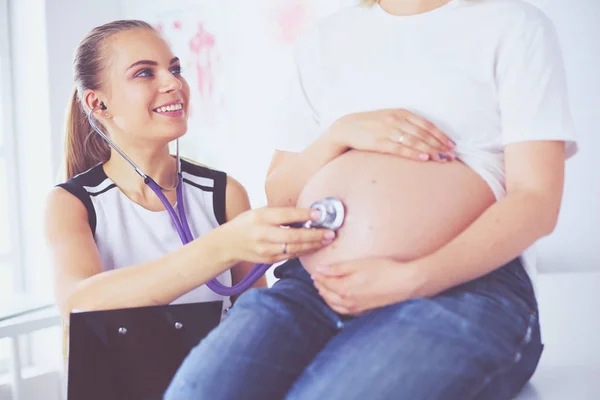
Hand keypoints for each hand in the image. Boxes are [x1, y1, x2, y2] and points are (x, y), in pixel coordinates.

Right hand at [221, 207, 335, 263]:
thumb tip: (307, 213)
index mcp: (261, 217)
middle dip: (314, 235)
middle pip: (293, 236)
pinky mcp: (268, 260)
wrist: (228, 244)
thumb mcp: (260, 212)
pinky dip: (303, 251)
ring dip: (312, 245)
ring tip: (327, 240)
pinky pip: (290, 256)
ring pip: (294, 249)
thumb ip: (280, 213)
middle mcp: (263, 234)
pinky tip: (314, 247)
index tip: (319, 214)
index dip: (303, 215)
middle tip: (330, 233)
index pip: (285, 215)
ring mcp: (266, 249)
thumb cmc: (247, 224)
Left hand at [311, 258, 421, 315]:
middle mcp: (348, 302)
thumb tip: (319, 270)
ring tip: (323, 288)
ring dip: (326, 296)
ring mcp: (356, 308)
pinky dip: (336, 305)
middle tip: (316, 278)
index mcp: (345, 289)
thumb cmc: (383, 270)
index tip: (314, 271)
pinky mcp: (364, 310)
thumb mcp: (358, 264)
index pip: (325, 283)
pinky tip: (337, 300)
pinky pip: (344, 310)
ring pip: (334, 305)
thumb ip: (337, 268)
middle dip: (320, 286)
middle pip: (327, 295)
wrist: (404, 283)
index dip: (319, 276)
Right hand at [328, 109, 456, 162]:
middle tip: (452, 155)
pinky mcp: (379, 143)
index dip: (440, 135)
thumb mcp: (390, 119)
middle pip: (423, 134)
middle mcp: (396, 120)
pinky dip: (414, 153)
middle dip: (439, 145)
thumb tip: (425, 135)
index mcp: (401, 113)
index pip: (426, 124)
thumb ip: (406, 124)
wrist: (346, 128)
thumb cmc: (371, 125)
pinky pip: (400, 148)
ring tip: (443, 159)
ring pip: (414, 141)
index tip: (451, 144)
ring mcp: (388, 131)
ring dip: (431, 150)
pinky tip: (424, 158)